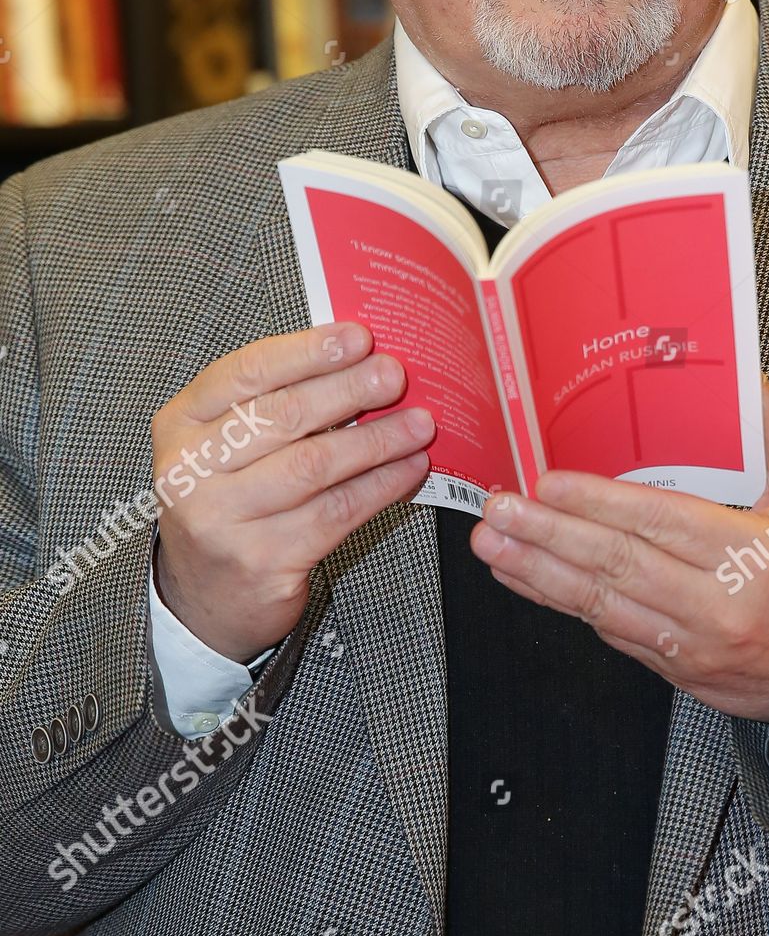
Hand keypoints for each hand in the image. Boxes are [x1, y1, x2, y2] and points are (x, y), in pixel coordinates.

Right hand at [153, 322, 435, 661]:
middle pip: (283, 415)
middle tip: (395, 375)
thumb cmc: (232, 501)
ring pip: (314, 465)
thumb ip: (275, 400)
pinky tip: (409, 468)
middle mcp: (191, 469)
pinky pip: (335, 512)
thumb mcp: (229, 444)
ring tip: (420, 423)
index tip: (359, 337)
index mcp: (181, 423)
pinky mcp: (260, 561)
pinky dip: (380, 486)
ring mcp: (221, 519)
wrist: (206, 599)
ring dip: (377, 440)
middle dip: (349, 390)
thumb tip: (359, 358)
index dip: (308, 351)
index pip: (247, 371)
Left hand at [470, 375, 768, 730]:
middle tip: (498, 511)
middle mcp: (718, 605)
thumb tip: (747, 372)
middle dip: (550, 535)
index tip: (549, 483)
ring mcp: (692, 644)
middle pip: (620, 564)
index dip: (601, 503)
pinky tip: (522, 578)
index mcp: (752, 555)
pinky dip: (560, 603)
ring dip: (539, 572)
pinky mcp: (673, 667)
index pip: (663, 522)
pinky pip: (607, 632)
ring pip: (603, 605)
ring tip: (491, 545)